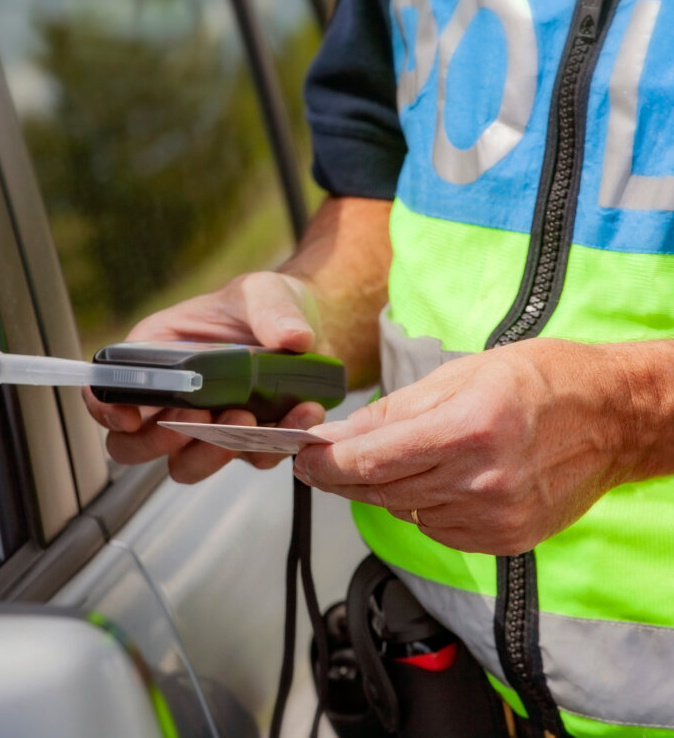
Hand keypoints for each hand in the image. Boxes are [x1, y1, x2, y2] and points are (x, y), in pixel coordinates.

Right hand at [83, 271, 324, 480]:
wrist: (310, 327)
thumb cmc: (266, 304)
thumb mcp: (264, 292)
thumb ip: (271, 310)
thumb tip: (293, 337)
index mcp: (155, 355)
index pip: (107, 390)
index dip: (105, 410)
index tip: (129, 418)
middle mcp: (173, 399)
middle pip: (135, 445)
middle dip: (158, 442)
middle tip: (196, 418)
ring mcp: (206, 426)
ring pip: (186, 464)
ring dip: (212, 453)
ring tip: (247, 418)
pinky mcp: (245, 442)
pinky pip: (249, 458)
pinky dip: (273, 444)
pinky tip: (300, 414)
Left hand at [294, 338, 647, 554]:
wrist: (612, 417)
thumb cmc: (541, 380)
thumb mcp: (461, 374)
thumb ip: (395, 411)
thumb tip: (340, 435)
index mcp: (469, 427)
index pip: (373, 459)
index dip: (327, 463)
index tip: (302, 457)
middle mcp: (482, 480)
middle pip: (382, 490)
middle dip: (340, 477)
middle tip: (317, 464)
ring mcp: (495, 516)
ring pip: (404, 512)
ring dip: (379, 490)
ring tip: (374, 464)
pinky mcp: (504, 539)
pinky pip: (435, 528)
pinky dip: (417, 506)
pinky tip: (425, 481)